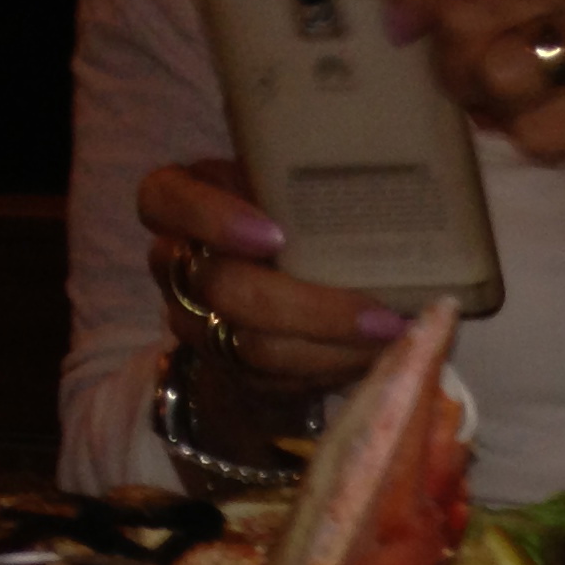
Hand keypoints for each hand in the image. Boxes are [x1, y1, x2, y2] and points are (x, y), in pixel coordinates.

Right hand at [137, 160, 413, 392]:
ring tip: (395, 339)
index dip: (214, 220)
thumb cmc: (286, 215)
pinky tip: (377, 357)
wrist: (270, 287)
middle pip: (224, 289)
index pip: (165, 199)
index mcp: (178, 199)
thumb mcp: (283, 185)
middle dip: (311, 308)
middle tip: (380, 314)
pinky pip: (276, 380)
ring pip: (253, 347)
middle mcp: (176, 261)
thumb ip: (307, 183)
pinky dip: (332, 369)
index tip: (275, 235)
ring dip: (333, 348)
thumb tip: (399, 192)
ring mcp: (193, 320)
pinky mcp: (227, 368)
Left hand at [382, 0, 564, 226]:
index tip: (398, 22)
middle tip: (482, 93)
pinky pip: (536, 132)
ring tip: (537, 112)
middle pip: (465, 11)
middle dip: (454, 65)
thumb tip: (396, 14)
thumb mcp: (555, 27)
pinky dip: (542, 148)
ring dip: (500, 109)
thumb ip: (482, 10)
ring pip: (496, 70)